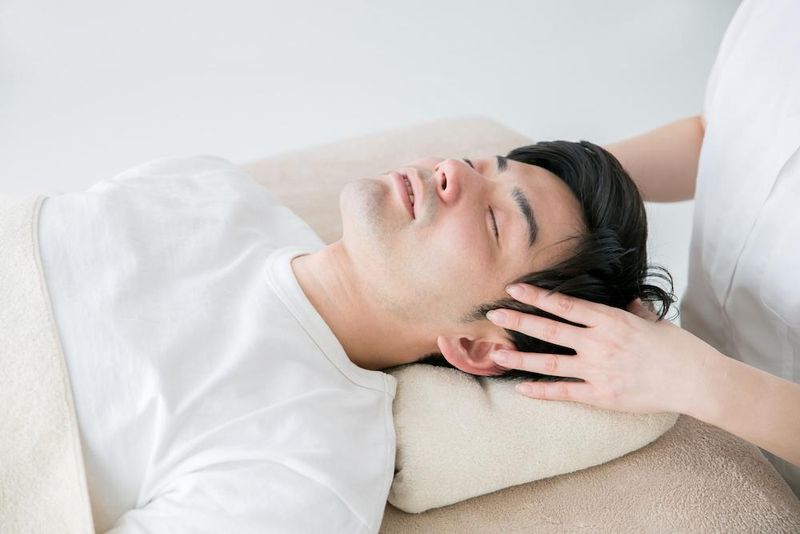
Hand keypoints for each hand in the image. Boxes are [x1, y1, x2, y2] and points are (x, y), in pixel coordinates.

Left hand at [486, 283, 719, 414]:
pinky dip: (541, 392)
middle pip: (548, 330)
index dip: (536, 295)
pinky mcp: (601, 396)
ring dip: (519, 359)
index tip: (514, 288)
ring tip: (495, 355)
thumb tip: (625, 301)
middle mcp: (599, 343)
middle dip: (517, 321)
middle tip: (492, 315)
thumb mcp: (653, 321)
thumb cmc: (679, 348)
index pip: (564, 304)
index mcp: (610, 319)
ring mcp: (598, 370)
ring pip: (548, 363)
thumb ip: (633, 311)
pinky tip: (521, 389)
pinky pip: (564, 393)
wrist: (697, 381)